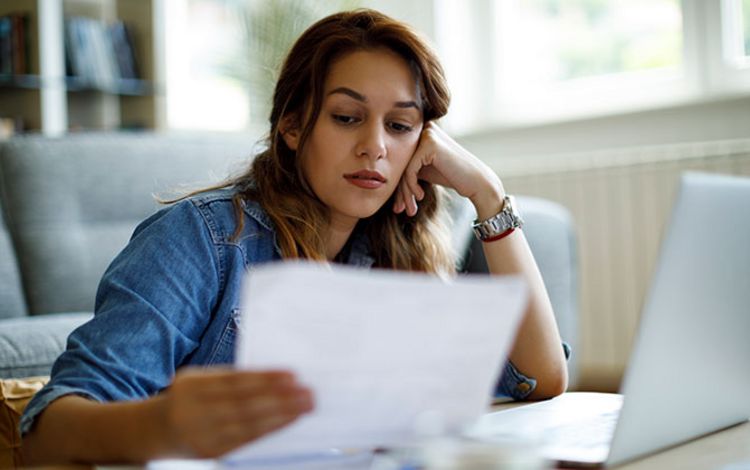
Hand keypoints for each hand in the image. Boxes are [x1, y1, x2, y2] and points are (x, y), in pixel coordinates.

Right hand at [157, 368, 312, 457]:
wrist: (154, 429)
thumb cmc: (190, 399)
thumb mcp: (201, 381)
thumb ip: (230, 379)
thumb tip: (276, 379)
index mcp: (192, 384)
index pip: (235, 380)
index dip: (265, 378)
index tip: (292, 375)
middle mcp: (193, 409)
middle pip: (243, 403)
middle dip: (279, 398)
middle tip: (307, 393)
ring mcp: (199, 433)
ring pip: (246, 423)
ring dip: (280, 415)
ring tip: (304, 407)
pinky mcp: (208, 451)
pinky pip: (243, 440)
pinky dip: (268, 429)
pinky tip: (286, 421)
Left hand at [393, 122, 505, 218]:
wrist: (476, 182)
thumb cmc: (451, 176)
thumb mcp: (424, 169)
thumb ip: (407, 166)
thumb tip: (380, 176)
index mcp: (420, 131)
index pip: (401, 159)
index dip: (398, 184)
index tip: (398, 205)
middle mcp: (423, 128)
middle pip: (401, 162)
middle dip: (400, 190)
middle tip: (400, 210)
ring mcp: (427, 133)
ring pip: (404, 167)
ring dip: (405, 192)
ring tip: (409, 209)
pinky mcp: (429, 143)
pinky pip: (410, 169)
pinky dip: (411, 185)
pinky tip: (420, 196)